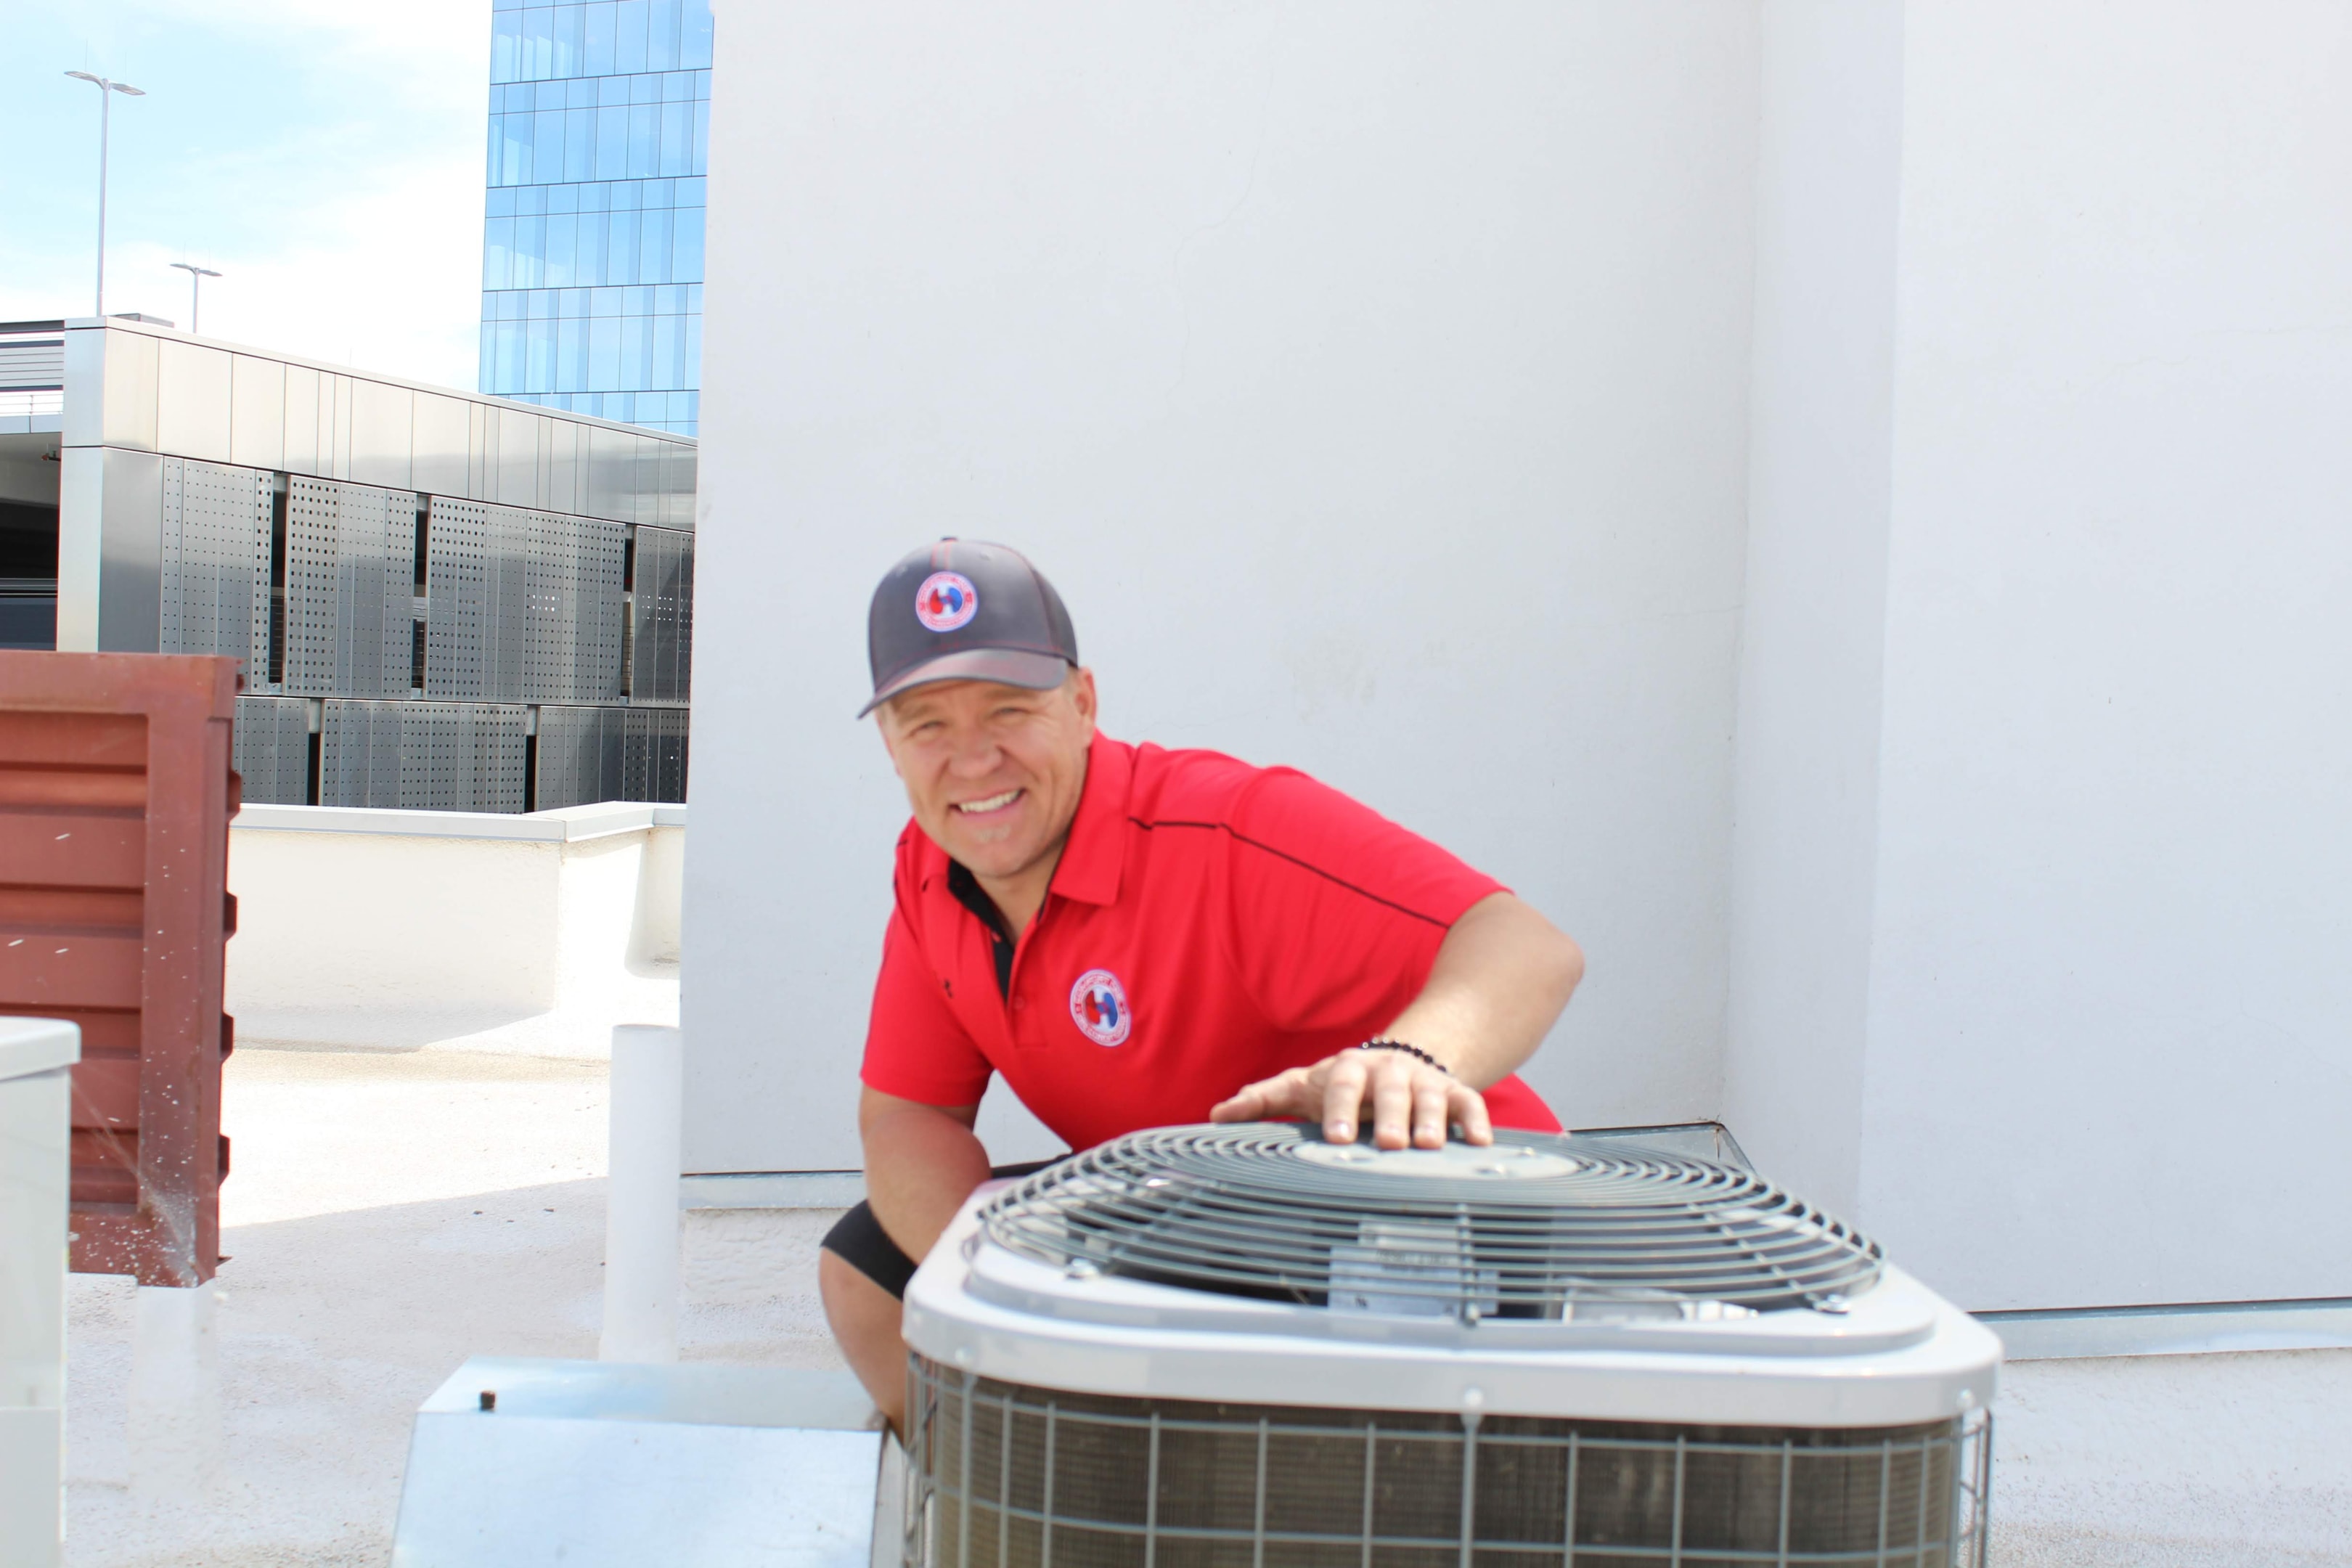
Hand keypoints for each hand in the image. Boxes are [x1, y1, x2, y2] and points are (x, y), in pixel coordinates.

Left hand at [1209, 1048, 1492, 1148]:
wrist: (1403, 1057)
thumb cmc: (1345, 1083)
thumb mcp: (1305, 1086)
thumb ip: (1265, 1100)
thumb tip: (1216, 1114)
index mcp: (1349, 1069)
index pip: (1342, 1085)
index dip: (1339, 1109)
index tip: (1336, 1138)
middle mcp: (1388, 1071)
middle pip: (1390, 1090)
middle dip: (1390, 1115)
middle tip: (1388, 1143)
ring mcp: (1423, 1080)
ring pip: (1432, 1095)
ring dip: (1432, 1119)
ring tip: (1429, 1146)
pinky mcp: (1455, 1091)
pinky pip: (1470, 1103)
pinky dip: (1476, 1121)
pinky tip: (1480, 1144)